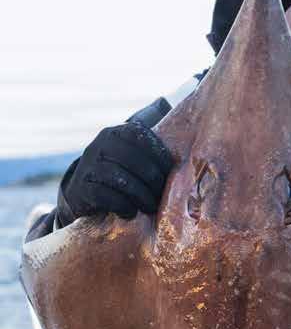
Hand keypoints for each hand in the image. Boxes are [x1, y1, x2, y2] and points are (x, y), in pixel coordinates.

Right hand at [57, 122, 174, 224]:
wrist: (83, 192)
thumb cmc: (120, 173)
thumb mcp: (132, 154)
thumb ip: (150, 143)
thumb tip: (172, 117)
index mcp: (117, 133)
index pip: (142, 138)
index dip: (160, 157)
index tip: (170, 175)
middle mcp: (100, 145)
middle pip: (132, 160)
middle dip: (152, 180)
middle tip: (161, 196)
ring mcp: (88, 166)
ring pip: (119, 178)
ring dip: (139, 196)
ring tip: (149, 207)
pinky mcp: (81, 188)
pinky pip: (104, 196)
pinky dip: (121, 205)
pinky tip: (130, 212)